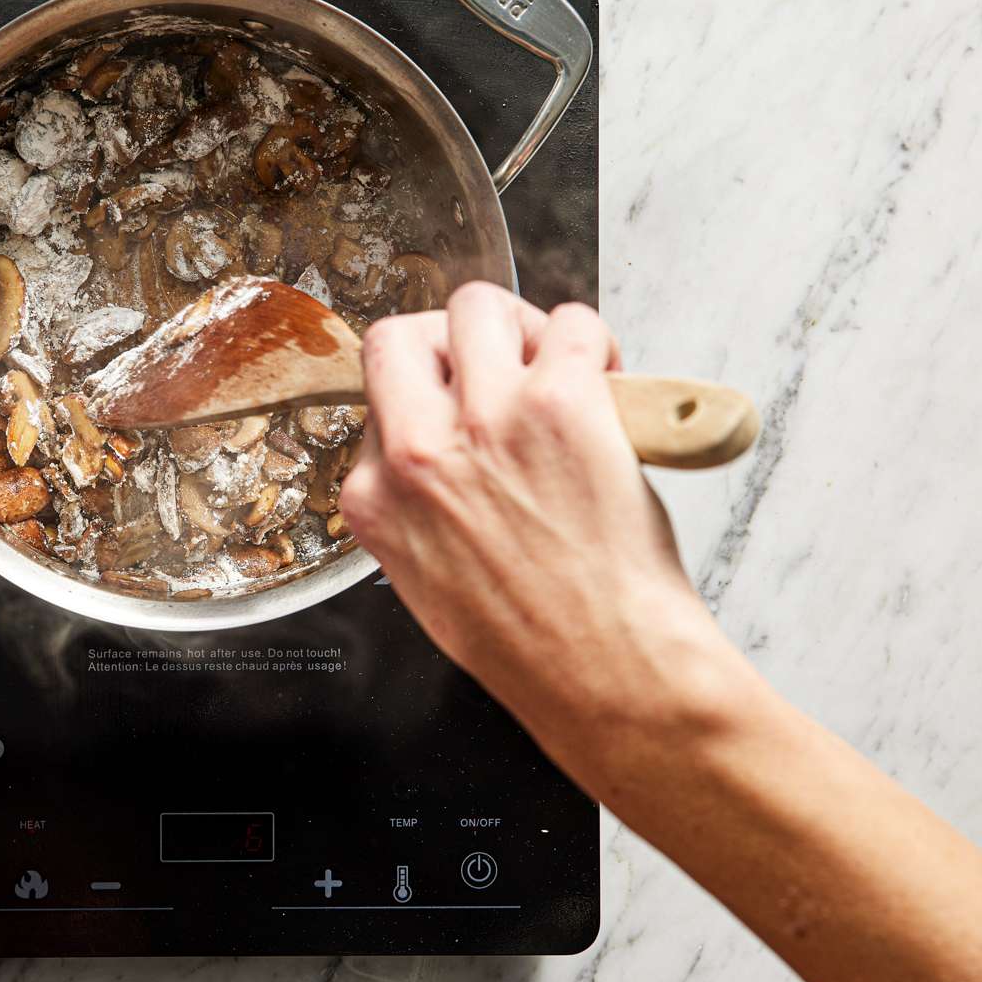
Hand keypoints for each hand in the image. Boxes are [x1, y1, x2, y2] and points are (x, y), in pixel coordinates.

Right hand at [340, 282, 749, 785]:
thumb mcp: (427, 581)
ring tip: (555, 366)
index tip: (465, 411)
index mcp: (375, 498)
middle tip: (495, 366)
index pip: (376, 405)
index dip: (428, 399)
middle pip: (399, 337)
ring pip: (477, 305)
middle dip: (446, 340)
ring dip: (519, 325)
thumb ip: (416, 507)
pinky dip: (591, 337)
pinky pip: (570, 322)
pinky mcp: (557, 403)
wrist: (605, 675)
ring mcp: (485, 421)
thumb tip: (449, 454)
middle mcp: (416, 452)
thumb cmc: (533, 645)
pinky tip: (606, 378)